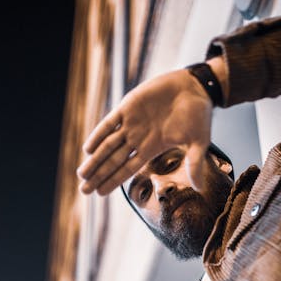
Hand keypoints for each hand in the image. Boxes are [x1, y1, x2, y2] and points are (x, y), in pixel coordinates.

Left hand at [77, 68, 212, 194]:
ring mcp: (131, 123)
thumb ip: (195, 164)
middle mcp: (138, 138)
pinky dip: (98, 135)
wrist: (194, 87)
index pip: (127, 169)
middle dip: (98, 175)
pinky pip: (109, 123)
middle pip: (113, 160)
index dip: (113, 181)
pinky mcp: (128, 106)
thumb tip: (200, 189)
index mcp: (151, 148)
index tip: (100, 194)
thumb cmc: (198, 115)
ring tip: (81, 175)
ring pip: (107, 145)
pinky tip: (87, 149)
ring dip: (94, 159)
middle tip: (84, 190)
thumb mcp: (199, 142)